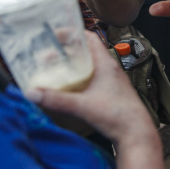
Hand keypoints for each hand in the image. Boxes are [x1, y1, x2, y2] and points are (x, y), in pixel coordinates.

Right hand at [24, 32, 155, 143]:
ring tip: (56, 71)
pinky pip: (93, 80)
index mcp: (106, 65)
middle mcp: (110, 70)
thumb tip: (31, 93)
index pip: (89, 38)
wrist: (138, 135)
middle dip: (67, 52)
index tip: (56, 34)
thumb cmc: (117, 117)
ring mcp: (112, 82)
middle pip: (86, 52)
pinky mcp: (112, 94)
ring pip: (90, 67)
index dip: (72, 33)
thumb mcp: (82, 106)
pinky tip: (70, 88)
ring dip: (73, 66)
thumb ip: (56, 100)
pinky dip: (80, 79)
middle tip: (48, 56)